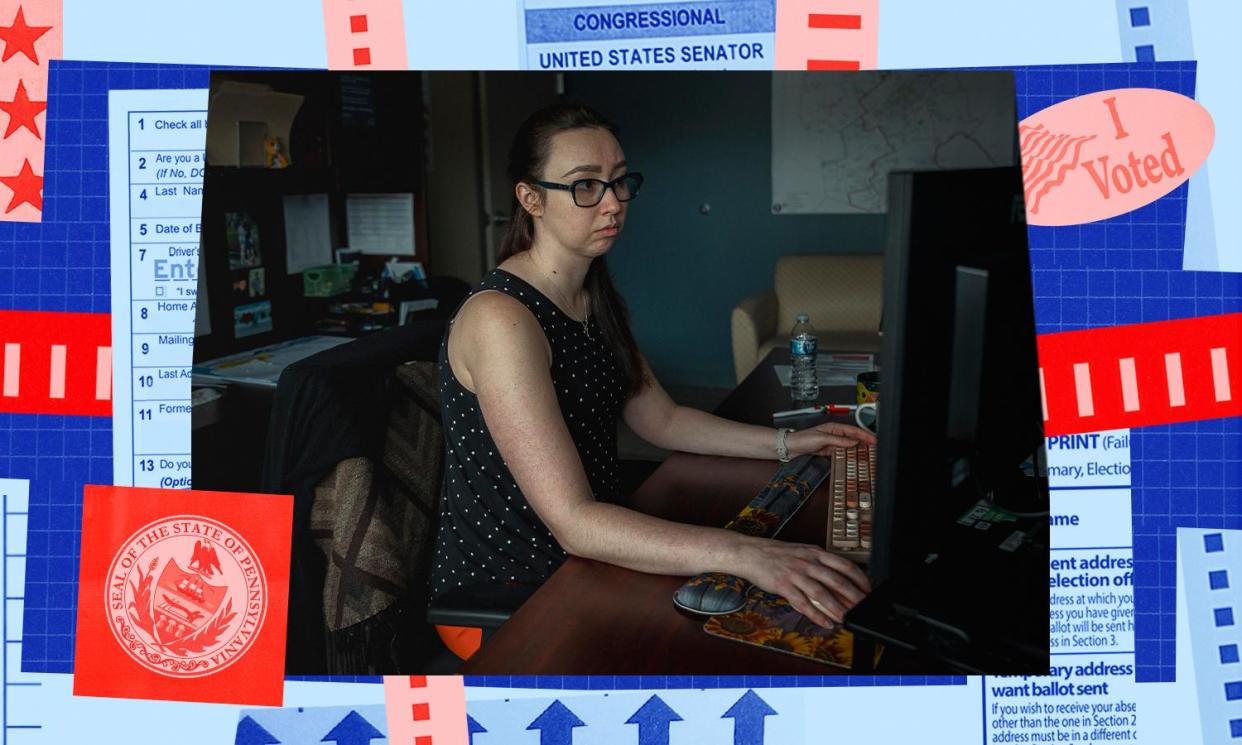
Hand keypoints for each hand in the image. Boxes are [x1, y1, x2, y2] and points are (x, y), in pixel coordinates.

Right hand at [735, 537, 871, 627]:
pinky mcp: (783, 585)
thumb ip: (820, 564)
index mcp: (815, 553)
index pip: (844, 565)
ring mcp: (796, 574)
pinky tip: (825, 622)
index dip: (859, 578)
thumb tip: (839, 580)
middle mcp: (808, 562)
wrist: (750, 553)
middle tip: (863, 608)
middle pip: (836, 581)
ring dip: (837, 608)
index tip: (868, 590)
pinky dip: (816, 615)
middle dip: (854, 596)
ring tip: (847, 619)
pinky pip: (803, 603)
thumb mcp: (803, 553)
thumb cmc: (777, 555)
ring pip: (821, 594)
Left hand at [787, 421, 876, 456]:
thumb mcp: (822, 438)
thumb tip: (853, 442)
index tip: (873, 440)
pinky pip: (842, 452)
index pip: (853, 430)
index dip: (865, 435)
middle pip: (853, 438)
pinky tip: (854, 458)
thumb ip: (838, 440)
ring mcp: (832, 443)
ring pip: (849, 445)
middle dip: (864, 442)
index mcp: (834, 427)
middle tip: (875, 448)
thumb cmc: (802, 439)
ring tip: (868, 453)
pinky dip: (849, 455)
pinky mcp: (828, 451)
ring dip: (858, 449)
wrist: (790, 447)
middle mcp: (834, 434)